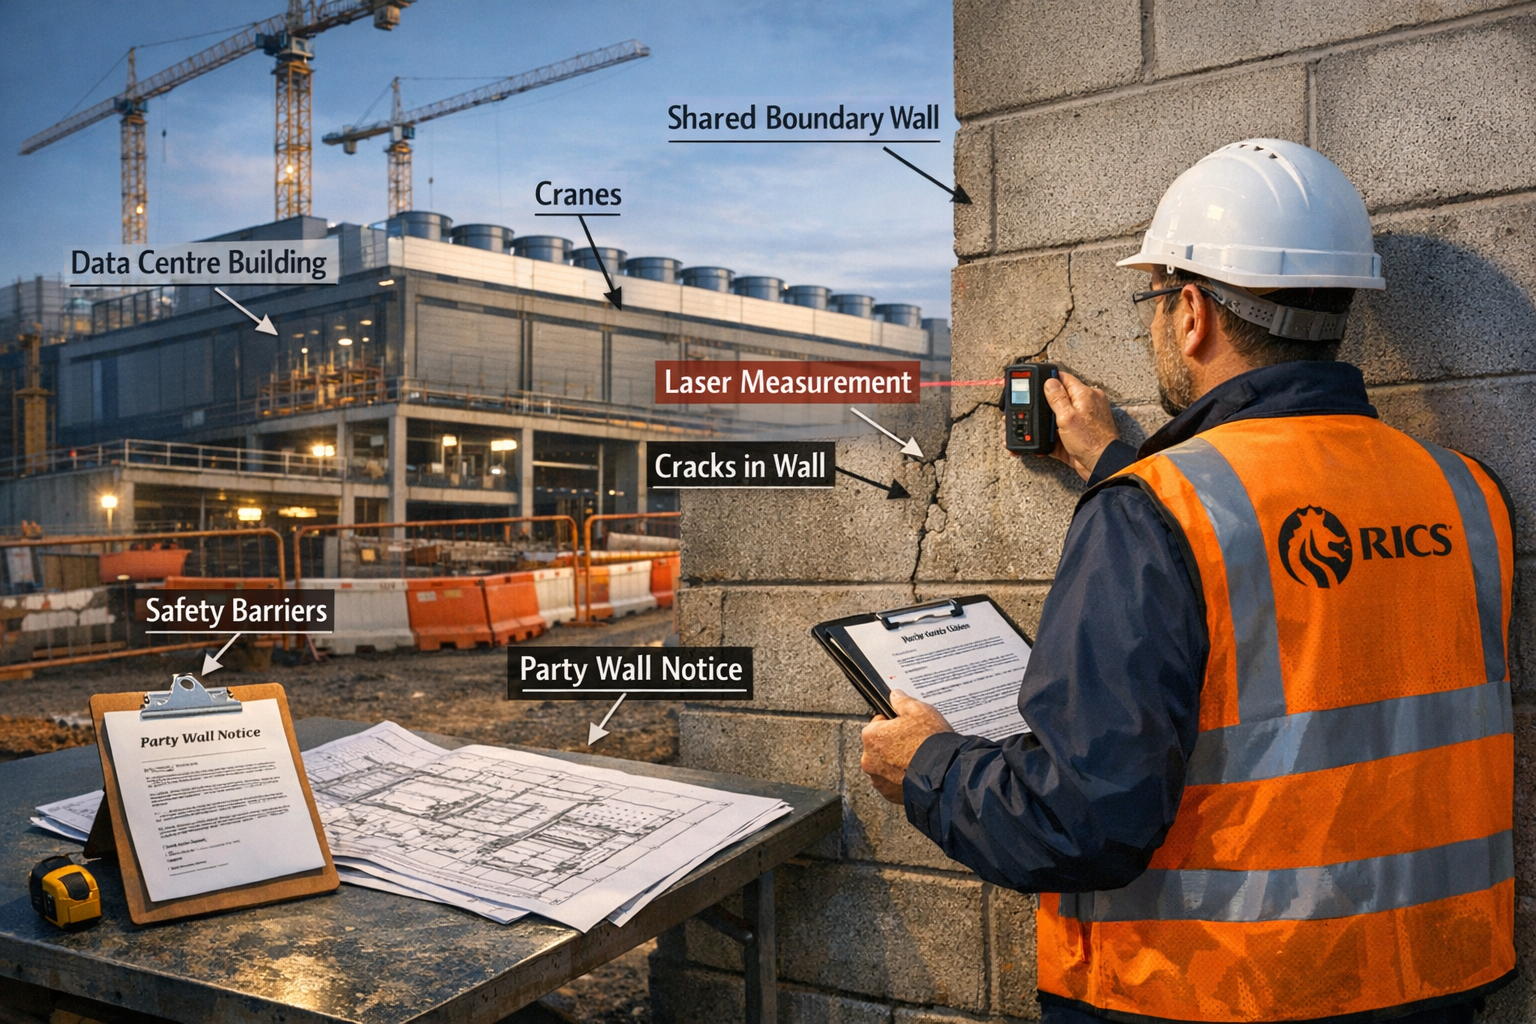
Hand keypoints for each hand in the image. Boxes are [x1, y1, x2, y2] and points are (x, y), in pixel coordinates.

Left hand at [860, 690, 954, 804]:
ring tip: (917, 758)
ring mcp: (879, 779)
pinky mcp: (889, 794)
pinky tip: (916, 772)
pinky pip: (893, 782)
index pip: (877, 724)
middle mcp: (869, 759)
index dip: (893, 723)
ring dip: (896, 762)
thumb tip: (895, 696)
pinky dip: (901, 778)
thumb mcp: (919, 711)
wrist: (945, 774)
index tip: (904, 726)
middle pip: (879, 746)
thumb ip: (902, 701)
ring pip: (885, 766)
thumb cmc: (930, 743)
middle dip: (893, 744)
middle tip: (914, 742)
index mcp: (871, 736)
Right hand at [1043, 372, 1119, 481]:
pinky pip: (1061, 431)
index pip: (1064, 378)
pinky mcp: (1078, 435)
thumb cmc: (1090, 441)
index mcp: (1085, 395)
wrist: (1101, 465)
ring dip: (1048, 422)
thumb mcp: (1067, 417)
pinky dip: (1052, 436)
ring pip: (1059, 416)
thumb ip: (1057, 398)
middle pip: (1060, 398)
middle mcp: (1086, 405)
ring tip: (1041, 428)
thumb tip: (1050, 382)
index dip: (1049, 380)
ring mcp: (1082, 420)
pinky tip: (1046, 440)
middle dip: (1046, 405)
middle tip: (1037, 411)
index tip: (1036, 384)